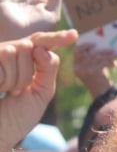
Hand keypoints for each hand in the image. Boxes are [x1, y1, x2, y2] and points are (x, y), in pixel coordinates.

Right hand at [0, 30, 77, 151]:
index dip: (58, 37)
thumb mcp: (42, 93)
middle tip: (16, 92)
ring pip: (16, 50)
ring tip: (4, 92)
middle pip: (31, 46)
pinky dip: (3, 78)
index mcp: (28, 62)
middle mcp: (11, 54)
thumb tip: (40, 48)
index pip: (44, 43)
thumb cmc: (17, 116)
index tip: (74, 35)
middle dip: (27, 73)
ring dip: (14, 78)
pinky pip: (4, 56)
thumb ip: (48, 69)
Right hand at [74, 43, 116, 96]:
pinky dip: (111, 62)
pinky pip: (102, 62)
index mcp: (77, 66)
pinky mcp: (92, 73)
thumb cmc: (101, 79)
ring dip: (109, 55)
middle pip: (90, 53)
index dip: (86, 46)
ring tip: (116, 56)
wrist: (103, 95)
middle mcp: (78, 68)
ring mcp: (84, 71)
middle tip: (113, 50)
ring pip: (97, 56)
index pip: (77, 51)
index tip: (94, 44)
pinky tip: (116, 64)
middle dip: (102, 51)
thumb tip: (106, 45)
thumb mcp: (95, 68)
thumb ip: (96, 58)